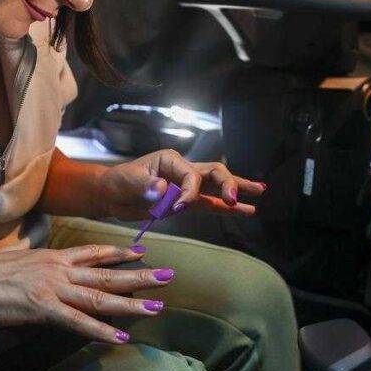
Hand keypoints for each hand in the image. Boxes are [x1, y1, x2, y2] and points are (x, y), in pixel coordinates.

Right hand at [0, 244, 171, 342]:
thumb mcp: (20, 263)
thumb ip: (42, 269)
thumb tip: (50, 275)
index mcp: (54, 258)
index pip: (94, 253)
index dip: (119, 253)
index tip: (141, 251)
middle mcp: (60, 269)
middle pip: (107, 274)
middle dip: (140, 276)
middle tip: (168, 276)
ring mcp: (54, 289)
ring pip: (100, 296)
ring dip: (131, 302)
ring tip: (156, 306)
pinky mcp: (44, 309)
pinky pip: (79, 322)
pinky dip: (101, 331)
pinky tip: (121, 337)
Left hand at [95, 149, 266, 220]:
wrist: (110, 195)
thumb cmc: (117, 181)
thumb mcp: (128, 181)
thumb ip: (146, 185)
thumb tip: (162, 188)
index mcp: (171, 160)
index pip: (193, 175)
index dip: (190, 192)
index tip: (177, 207)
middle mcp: (184, 170)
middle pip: (215, 173)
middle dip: (227, 184)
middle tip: (233, 199)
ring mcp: (187, 187)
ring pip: (218, 187)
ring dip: (238, 190)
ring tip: (260, 192)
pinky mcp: (186, 203)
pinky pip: (210, 205)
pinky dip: (227, 209)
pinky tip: (247, 210)